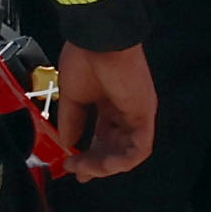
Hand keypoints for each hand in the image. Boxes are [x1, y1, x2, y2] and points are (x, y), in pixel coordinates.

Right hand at [51, 40, 161, 179]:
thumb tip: (66, 144)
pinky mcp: (144, 115)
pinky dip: (123, 161)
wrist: (97, 41)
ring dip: (106, 165)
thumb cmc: (84, 60)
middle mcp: (125, 111)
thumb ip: (71, 122)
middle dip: (94, 164)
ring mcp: (137, 114)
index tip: (72, 167)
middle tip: (77, 170)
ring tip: (86, 169)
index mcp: (109, 104)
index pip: (103, 138)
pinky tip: (105, 165)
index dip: (89, 155)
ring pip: (128, 153)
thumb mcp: (72, 97)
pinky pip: (140, 148)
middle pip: (114, 148)